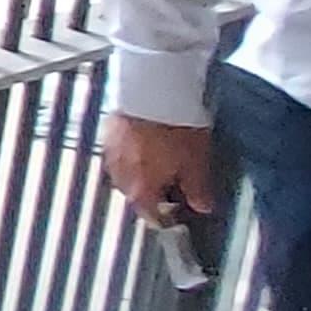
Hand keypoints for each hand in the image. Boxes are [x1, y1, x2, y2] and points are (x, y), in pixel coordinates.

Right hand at [101, 114, 220, 227]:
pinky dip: (131, 152)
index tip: (176, 213)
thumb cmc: (173, 130)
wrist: (153, 93)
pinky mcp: (108, 131)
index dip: (166, 217)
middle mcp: (120, 175)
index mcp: (140, 189)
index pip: (150, 215)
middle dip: (151, 192)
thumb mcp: (197, 164)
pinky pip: (119, 150)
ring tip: (160, 160)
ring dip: (140, 172)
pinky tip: (146, 142)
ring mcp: (111, 152)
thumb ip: (198, 190)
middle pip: (135, 194)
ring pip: (125, 172)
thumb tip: (202, 205)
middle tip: (172, 185)